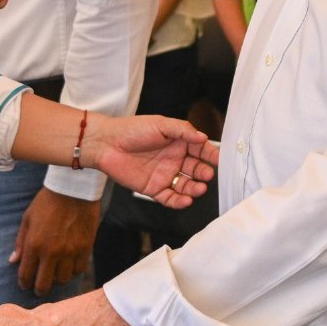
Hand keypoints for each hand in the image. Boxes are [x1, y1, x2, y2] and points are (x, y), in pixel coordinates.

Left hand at [11, 189, 98, 295]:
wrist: (73, 189)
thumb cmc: (47, 202)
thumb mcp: (27, 219)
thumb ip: (20, 242)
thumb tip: (13, 261)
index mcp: (34, 244)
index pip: (26, 275)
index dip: (24, 283)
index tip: (25, 284)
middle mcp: (51, 252)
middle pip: (44, 285)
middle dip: (39, 290)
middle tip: (39, 288)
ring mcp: (70, 252)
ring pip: (63, 280)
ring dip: (57, 280)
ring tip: (55, 274)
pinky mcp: (85, 248)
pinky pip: (79, 270)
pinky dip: (73, 271)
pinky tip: (69, 265)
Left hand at [84, 114, 216, 208]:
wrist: (106, 143)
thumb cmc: (132, 129)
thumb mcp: (161, 124)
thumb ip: (183, 130)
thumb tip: (203, 138)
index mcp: (179, 142)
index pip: (201, 149)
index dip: (211, 155)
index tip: (220, 160)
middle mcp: (175, 159)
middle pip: (196, 169)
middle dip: (204, 173)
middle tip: (208, 175)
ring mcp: (165, 175)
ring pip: (186, 186)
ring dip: (195, 188)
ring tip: (199, 188)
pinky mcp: (154, 188)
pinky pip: (170, 198)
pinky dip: (179, 201)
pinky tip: (186, 200)